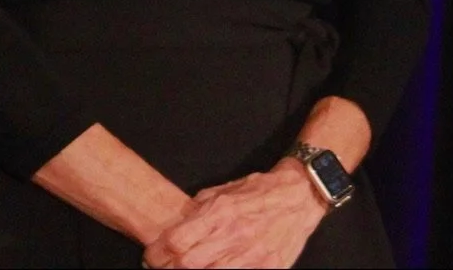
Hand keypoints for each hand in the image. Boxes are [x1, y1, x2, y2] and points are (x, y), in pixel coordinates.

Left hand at [141, 161, 327, 267]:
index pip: (176, 240)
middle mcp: (233, 235)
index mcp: (221, 212)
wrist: (300, 197)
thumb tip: (178, 224)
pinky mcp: (266, 269)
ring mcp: (251, 256)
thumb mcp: (225, 190)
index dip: (157, 252)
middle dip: (169, 268)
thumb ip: (200, 209)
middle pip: (187, 264)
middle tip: (165, 266)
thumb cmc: (261, 191)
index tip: (152, 255)